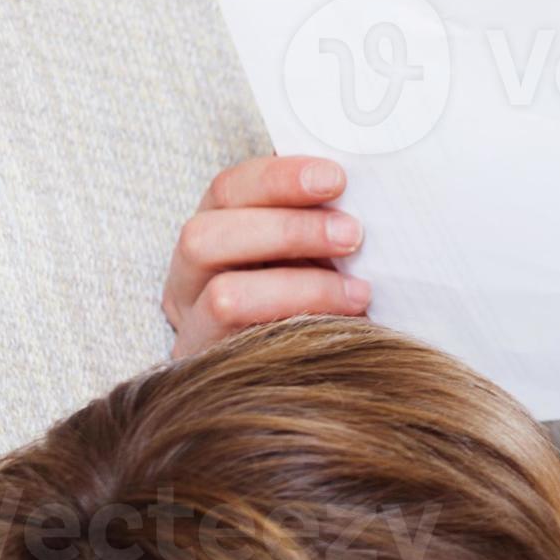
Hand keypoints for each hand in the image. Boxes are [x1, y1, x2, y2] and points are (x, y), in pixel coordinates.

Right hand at [160, 156, 370, 356]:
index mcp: (215, 231)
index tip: (336, 178)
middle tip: (352, 234)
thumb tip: (371, 186)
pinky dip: (300, 332)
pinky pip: (242, 349)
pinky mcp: (210, 373)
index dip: (278, 178)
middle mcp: (189, 278)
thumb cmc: (324, 295)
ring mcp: (192, 328)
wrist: (317, 382)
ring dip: (300, 287)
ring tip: (359, 291)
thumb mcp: (320, 249)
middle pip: (204, 236)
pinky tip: (347, 329)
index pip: (228, 189)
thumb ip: (327, 218)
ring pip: (224, 296)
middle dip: (287, 229)